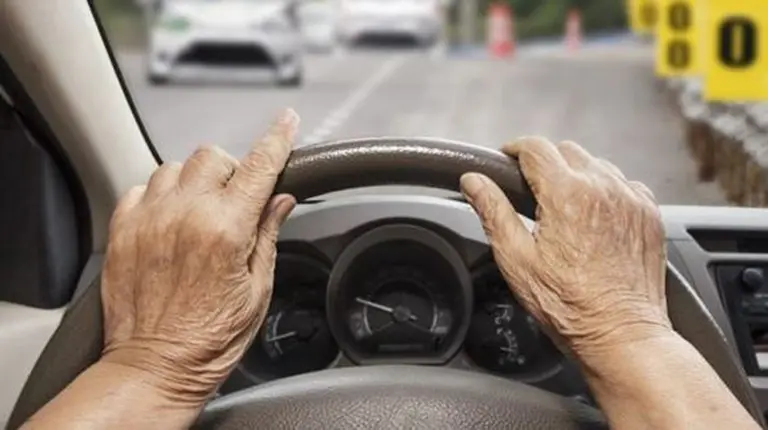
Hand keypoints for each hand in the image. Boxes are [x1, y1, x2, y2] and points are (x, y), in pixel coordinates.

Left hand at [99, 109, 298, 404]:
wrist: (154, 367)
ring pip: (175, 166)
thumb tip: (281, 201)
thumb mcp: (257, 290)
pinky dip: (159, 195)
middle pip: (213, 156)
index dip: (277, 140)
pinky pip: (141, 187)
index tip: (286, 123)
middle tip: (237, 200)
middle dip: (231, 170)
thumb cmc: (208, 340)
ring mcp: (149, 220)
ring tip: (199, 212)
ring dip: (194, 181)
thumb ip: (267, 235)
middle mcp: (184, 216)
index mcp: (225, 231)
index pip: (259, 167)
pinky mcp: (122, 231)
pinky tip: (170, 221)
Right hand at [460, 137, 671, 359]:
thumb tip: (473, 182)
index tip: (506, 160)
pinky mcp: (650, 214)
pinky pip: (624, 184)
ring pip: (597, 165)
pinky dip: (606, 191)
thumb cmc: (569, 305)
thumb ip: (492, 212)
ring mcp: (631, 199)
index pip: (535, 147)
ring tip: (562, 207)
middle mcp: (604, 188)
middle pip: (566, 150)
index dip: (513, 149)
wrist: (621, 333)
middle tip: (530, 190)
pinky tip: (594, 218)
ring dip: (576, 175)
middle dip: (544, 162)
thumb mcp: (516, 259)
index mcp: (567, 194)